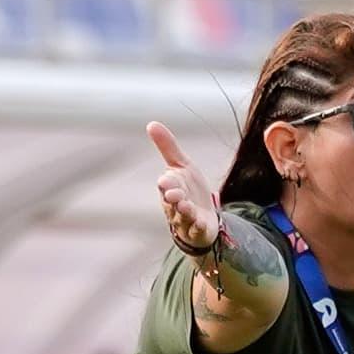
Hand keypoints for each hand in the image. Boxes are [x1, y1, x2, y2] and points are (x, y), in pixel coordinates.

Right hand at [148, 122, 219, 254]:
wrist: (202, 215)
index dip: (167, 183)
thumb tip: (151, 123)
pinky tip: (201, 223)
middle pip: (171, 202)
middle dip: (173, 198)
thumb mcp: (181, 166)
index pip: (166, 185)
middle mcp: (174, 205)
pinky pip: (196, 230)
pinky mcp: (198, 230)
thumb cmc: (188, 189)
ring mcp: (185, 219)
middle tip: (176, 195)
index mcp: (169, 188)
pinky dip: (198, 227)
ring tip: (188, 207)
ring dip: (185, 212)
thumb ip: (168, 147)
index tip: (166, 179)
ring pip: (182, 217)